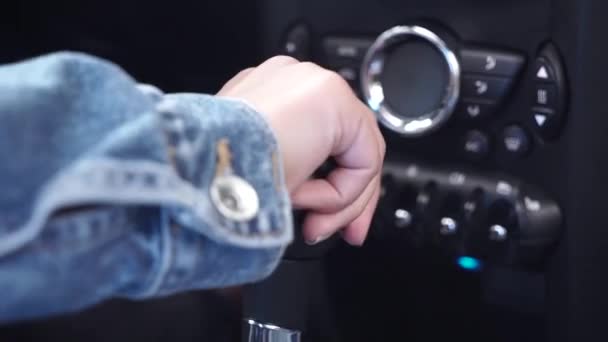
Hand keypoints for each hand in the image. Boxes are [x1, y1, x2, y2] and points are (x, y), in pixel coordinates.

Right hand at [217, 56, 384, 245]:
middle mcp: (291, 85)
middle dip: (350, 199)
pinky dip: (341, 193)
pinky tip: (305, 198)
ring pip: (357, 156)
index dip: (331, 183)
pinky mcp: (333, 98)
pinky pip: (362, 159)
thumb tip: (301, 197)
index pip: (318, 138)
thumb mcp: (251, 177)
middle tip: (346, 235)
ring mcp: (312, 85)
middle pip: (346, 145)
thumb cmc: (210, 179)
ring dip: (338, 204)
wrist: (197, 168)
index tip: (326, 220)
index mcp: (266, 98)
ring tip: (310, 223)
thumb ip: (282, 174)